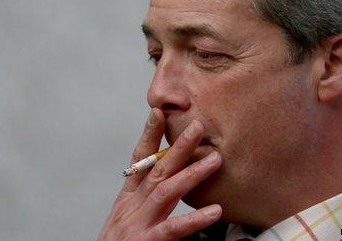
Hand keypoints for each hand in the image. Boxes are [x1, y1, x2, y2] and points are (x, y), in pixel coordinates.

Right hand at [98, 108, 221, 240]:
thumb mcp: (125, 220)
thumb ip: (142, 200)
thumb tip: (165, 181)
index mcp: (126, 200)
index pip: (139, 161)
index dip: (149, 136)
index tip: (158, 112)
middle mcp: (130, 208)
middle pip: (157, 170)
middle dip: (178, 146)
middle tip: (198, 126)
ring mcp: (137, 225)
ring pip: (166, 192)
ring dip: (191, 173)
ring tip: (215, 159)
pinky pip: (172, 230)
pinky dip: (193, 220)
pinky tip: (215, 211)